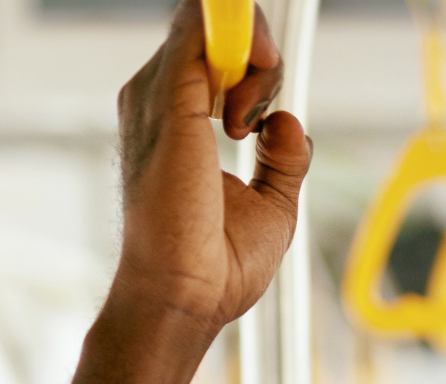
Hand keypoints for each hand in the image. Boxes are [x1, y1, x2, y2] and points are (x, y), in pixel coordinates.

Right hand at [108, 0, 309, 333]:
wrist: (184, 295)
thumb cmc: (213, 265)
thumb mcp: (270, 204)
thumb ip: (282, 159)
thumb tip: (289, 122)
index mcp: (174, 119)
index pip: (210, 52)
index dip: (252, 61)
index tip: (268, 102)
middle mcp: (156, 99)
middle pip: (213, 32)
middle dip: (259, 57)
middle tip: (264, 120)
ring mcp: (155, 95)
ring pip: (213, 26)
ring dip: (257, 60)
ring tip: (252, 126)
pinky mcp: (168, 101)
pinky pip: (204, 30)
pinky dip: (246, 47)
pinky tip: (255, 104)